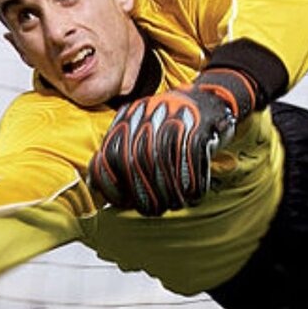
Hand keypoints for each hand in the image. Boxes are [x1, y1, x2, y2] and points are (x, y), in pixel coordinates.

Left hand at [88, 69, 253, 215]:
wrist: (210, 98)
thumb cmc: (171, 126)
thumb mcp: (139, 131)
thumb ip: (118, 153)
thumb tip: (96, 186)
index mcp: (129, 117)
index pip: (110, 153)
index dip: (113, 183)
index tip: (121, 202)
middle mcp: (148, 115)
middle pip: (137, 162)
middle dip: (144, 193)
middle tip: (152, 209)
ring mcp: (173, 119)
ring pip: (163, 164)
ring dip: (169, 192)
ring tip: (173, 204)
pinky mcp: (198, 127)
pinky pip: (191, 160)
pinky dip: (192, 182)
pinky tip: (193, 193)